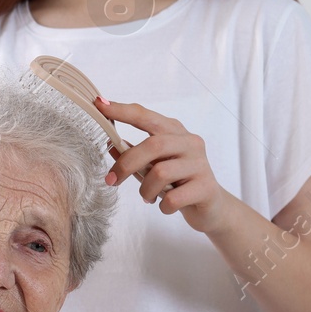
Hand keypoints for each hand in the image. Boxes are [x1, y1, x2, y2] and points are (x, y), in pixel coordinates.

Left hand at [95, 97, 231, 232]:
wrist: (210, 207)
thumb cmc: (177, 182)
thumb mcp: (153, 165)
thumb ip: (134, 154)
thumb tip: (109, 143)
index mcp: (174, 132)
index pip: (146, 116)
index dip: (122, 111)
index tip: (99, 105)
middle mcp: (189, 142)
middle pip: (153, 145)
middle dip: (127, 164)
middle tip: (111, 181)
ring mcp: (200, 164)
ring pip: (160, 173)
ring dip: (145, 190)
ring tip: (147, 197)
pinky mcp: (206, 187)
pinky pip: (173, 198)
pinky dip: (162, 205)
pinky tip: (165, 206)